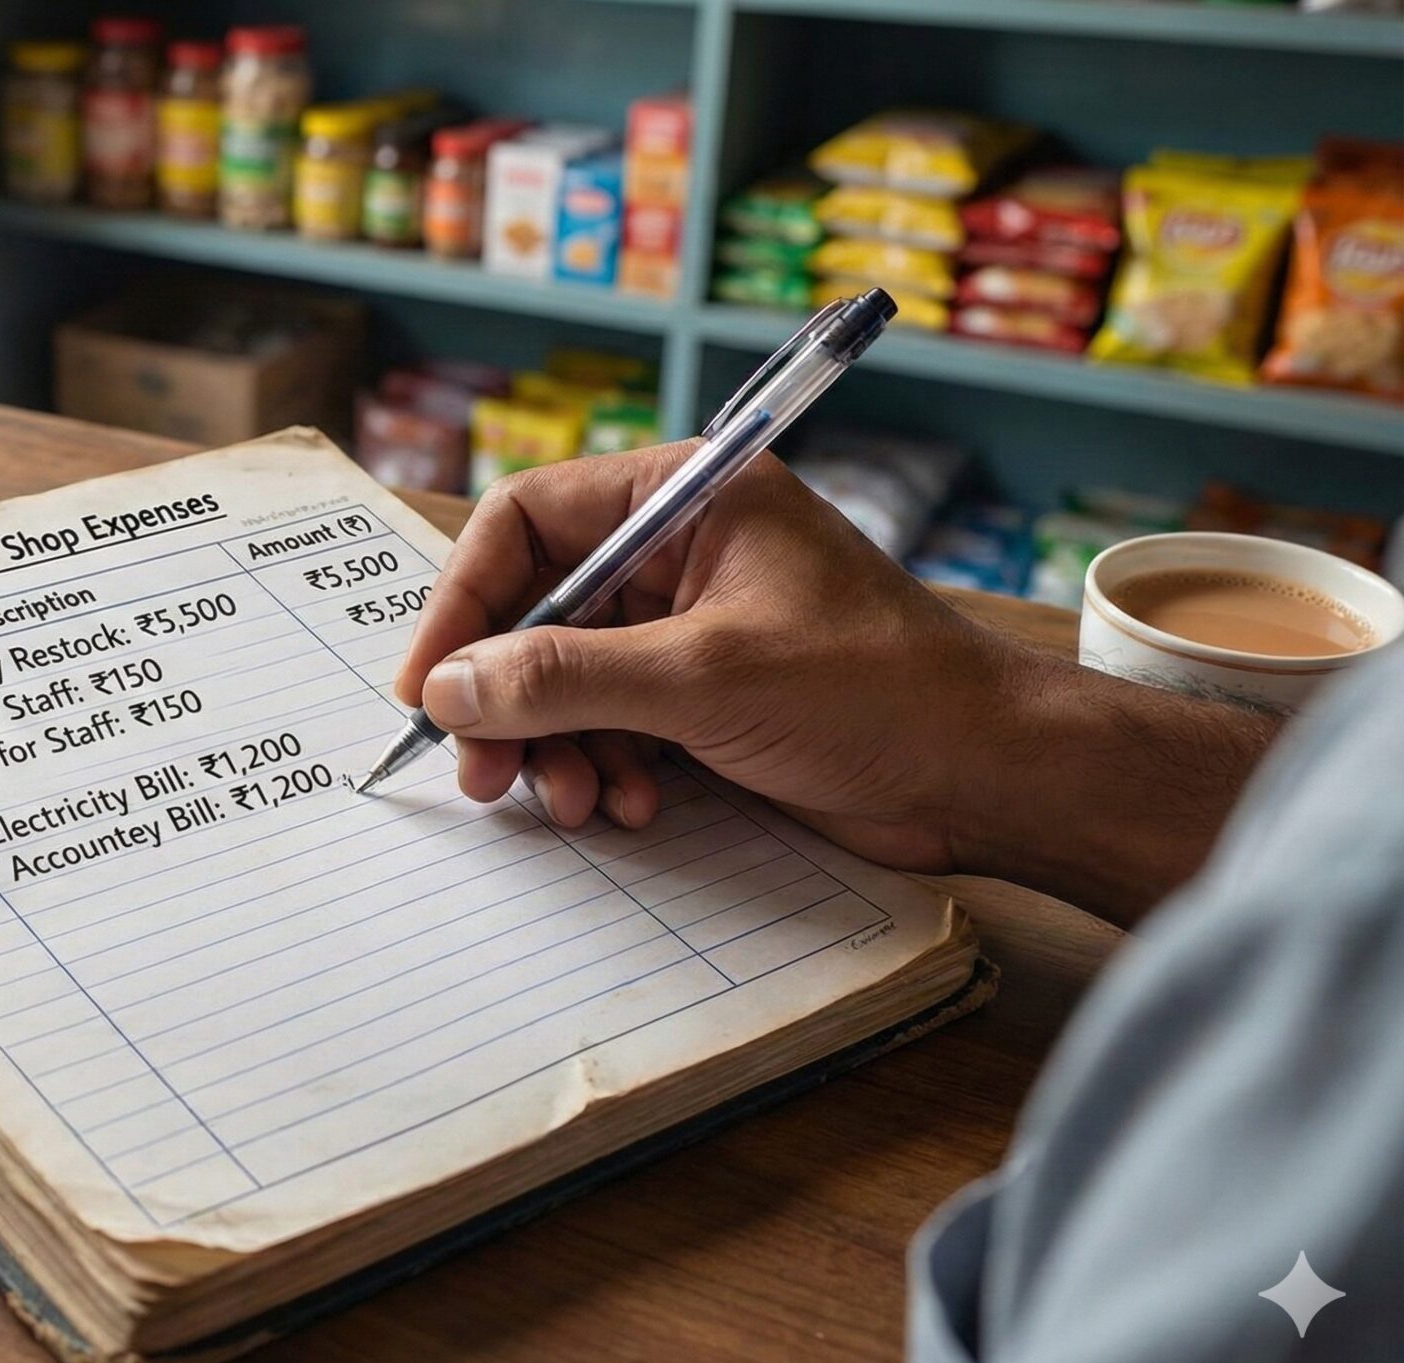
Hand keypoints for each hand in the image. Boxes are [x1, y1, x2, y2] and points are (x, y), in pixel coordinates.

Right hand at [393, 442, 1274, 917]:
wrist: (992, 775)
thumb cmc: (877, 692)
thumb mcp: (703, 679)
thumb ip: (565, 678)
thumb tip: (450, 689)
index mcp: (686, 497)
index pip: (526, 520)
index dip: (465, 601)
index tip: (430, 685)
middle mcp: (681, 550)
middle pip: (537, 610)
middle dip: (508, 697)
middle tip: (483, 774)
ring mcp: (694, 626)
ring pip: (569, 679)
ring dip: (556, 746)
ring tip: (572, 802)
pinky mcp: (709, 696)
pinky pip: (614, 723)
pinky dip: (606, 767)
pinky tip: (630, 806)